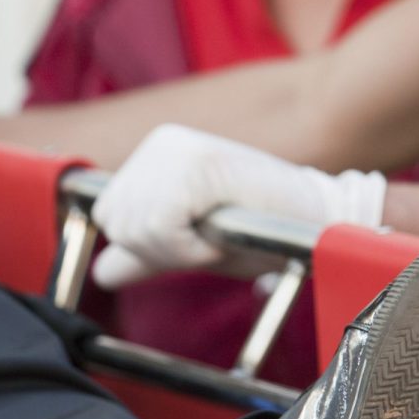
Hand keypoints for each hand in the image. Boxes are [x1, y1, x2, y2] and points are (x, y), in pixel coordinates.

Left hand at [91, 124, 386, 288]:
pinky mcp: (200, 164)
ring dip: (180, 250)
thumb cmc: (258, 233)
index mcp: (153, 155)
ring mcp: (179, 149)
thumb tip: (101, 274)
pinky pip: (162, 227)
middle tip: (210, 239)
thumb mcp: (188, 243)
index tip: (194, 238)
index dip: (146, 244)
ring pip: (136, 227)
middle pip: (115, 223)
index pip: (107, 214)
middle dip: (161, 250)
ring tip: (220, 234)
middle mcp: (160, 144)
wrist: (317, 224)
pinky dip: (192, 248)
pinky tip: (223, 234)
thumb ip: (145, 252)